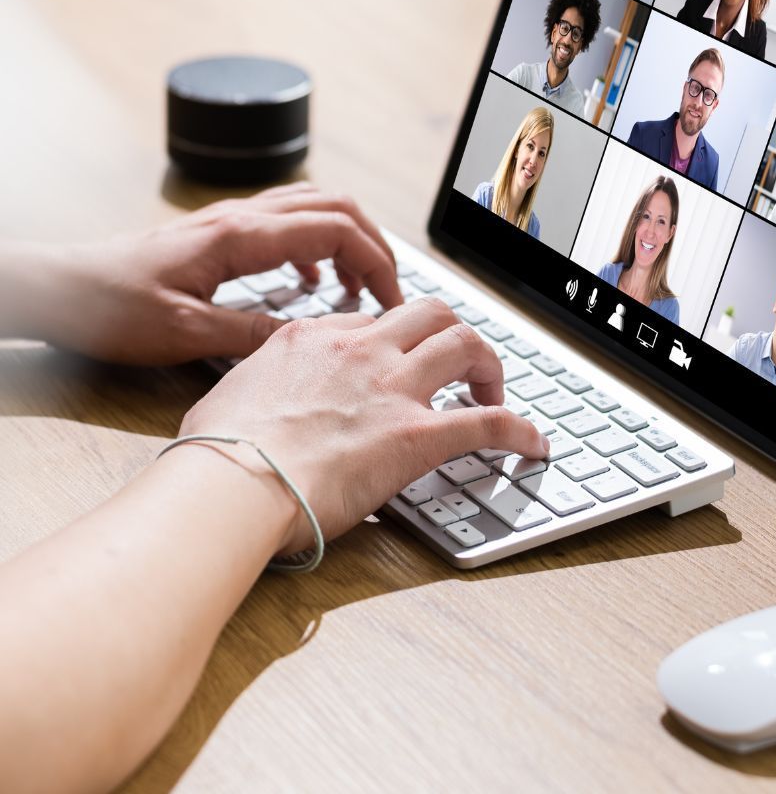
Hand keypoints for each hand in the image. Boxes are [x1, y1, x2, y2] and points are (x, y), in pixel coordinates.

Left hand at [28, 182, 403, 364]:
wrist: (60, 289)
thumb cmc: (110, 308)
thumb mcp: (186, 333)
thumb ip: (254, 333)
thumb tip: (311, 337)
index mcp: (240, 236)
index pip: (336, 229)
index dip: (376, 262)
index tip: (392, 301)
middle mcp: (242, 217)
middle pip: (336, 205)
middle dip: (374, 245)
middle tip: (388, 290)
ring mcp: (232, 220)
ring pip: (315, 206)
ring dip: (349, 239)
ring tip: (360, 285)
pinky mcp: (222, 232)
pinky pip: (289, 221)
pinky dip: (318, 243)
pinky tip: (314, 278)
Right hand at [177, 298, 548, 550]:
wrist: (231, 485)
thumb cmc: (217, 454)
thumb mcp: (228, 396)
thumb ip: (258, 387)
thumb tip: (257, 403)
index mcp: (312, 338)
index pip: (372, 323)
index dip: (393, 341)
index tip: (399, 362)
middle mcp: (360, 351)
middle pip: (429, 314)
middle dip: (451, 334)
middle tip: (458, 366)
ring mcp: (392, 388)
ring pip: (465, 343)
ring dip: (488, 365)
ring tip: (494, 391)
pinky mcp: (417, 435)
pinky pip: (487, 422)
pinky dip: (519, 430)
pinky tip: (534, 444)